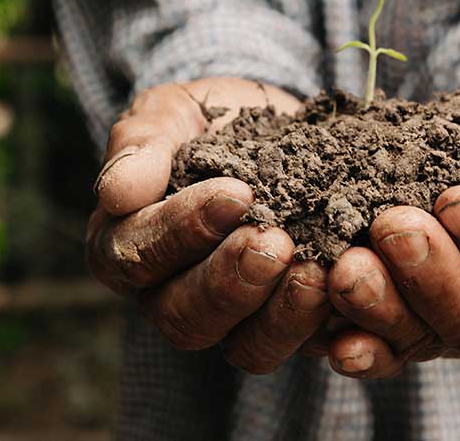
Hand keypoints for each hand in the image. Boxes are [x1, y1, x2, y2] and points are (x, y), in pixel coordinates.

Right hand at [87, 78, 331, 373]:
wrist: (282, 128)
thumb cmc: (211, 120)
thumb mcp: (172, 112)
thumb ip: (142, 144)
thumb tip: (114, 193)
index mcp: (129, 246)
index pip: (137, 255)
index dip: (183, 230)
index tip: (235, 193)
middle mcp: (173, 295)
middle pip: (186, 317)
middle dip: (232, 280)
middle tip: (276, 242)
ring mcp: (234, 318)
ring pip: (244, 346)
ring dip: (280, 314)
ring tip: (315, 271)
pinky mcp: (288, 323)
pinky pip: (301, 345)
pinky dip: (324, 323)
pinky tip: (345, 286)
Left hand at [322, 72, 459, 377]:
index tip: (457, 202)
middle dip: (433, 277)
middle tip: (393, 228)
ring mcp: (456, 335)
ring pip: (422, 340)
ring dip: (381, 307)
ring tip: (346, 268)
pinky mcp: (404, 340)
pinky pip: (379, 354)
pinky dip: (355, 345)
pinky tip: (328, 333)